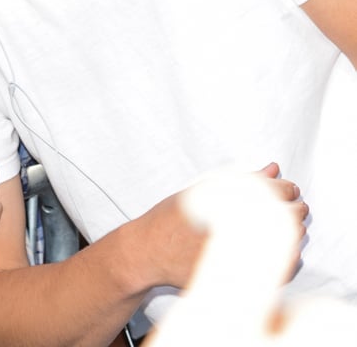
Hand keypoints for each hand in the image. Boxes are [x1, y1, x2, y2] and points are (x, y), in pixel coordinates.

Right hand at [145, 166, 319, 346]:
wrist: (152, 251)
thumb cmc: (173, 218)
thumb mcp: (204, 188)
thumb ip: (243, 179)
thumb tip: (273, 170)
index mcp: (229, 202)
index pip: (274, 192)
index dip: (287, 189)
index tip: (290, 189)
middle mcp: (236, 228)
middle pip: (286, 218)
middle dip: (295, 208)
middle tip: (297, 205)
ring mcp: (240, 256)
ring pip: (286, 245)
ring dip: (294, 232)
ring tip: (292, 224)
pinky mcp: (241, 278)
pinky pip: (277, 271)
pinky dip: (287, 257)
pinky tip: (283, 249)